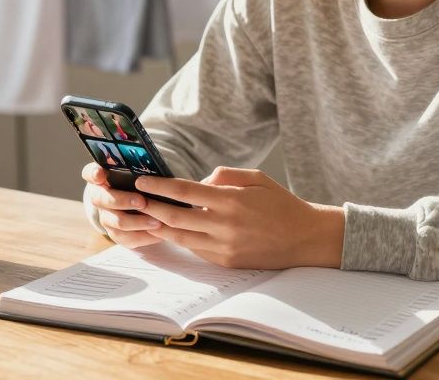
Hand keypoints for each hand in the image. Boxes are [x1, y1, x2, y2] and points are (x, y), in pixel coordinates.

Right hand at [82, 163, 161, 248]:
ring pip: (116, 221)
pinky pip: (126, 237)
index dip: (94, 173)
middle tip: (142, 201)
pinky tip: (158, 232)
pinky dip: (143, 236)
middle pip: (101, 199)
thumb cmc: (142, 181)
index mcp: (101, 176)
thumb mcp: (140, 170)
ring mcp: (106, 216)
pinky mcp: (116, 233)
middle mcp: (99, 196)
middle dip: (122, 200)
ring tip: (157, 221)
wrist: (145, 201)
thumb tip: (148, 162)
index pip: (90, 172)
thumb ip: (138, 166)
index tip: (100, 174)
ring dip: (137, 222)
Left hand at [135, 167, 344, 269]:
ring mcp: (224, 247)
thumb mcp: (257, 178)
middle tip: (134, 199)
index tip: (142, 181)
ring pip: (181, 237)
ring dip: (160, 226)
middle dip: (151, 207)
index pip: (185, 192)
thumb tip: (199, 182)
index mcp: (232, 201)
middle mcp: (225, 226)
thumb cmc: (280, 204)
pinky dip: (181, 238)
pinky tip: (170, 229)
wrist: (304, 239)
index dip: (160, 186)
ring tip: (144, 215)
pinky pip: (196, 249)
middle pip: (176, 217)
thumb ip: (225, 175)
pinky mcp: (226, 262)